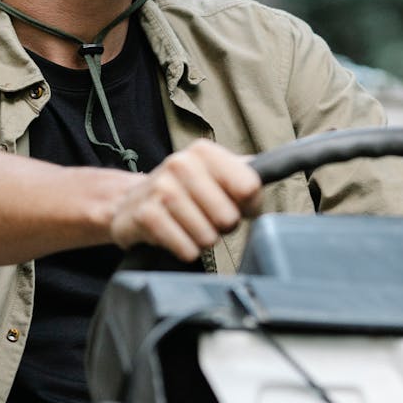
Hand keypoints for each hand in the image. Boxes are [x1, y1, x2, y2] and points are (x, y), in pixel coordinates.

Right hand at [109, 139, 260, 261]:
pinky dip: (187, 250)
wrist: (130, 204)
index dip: (248, 205)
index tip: (235, 205)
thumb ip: (246, 175)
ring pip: (207, 235)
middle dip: (223, 227)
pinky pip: (186, 248)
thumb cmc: (183, 193)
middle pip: (229, 215)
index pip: (249, 186)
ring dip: (203, 240)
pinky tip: (177, 238)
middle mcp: (181, 163)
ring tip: (190, 228)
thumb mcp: (214, 177)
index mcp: (203, 151)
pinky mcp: (146, 215)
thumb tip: (272, 171)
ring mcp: (160, 188)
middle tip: (207, 219)